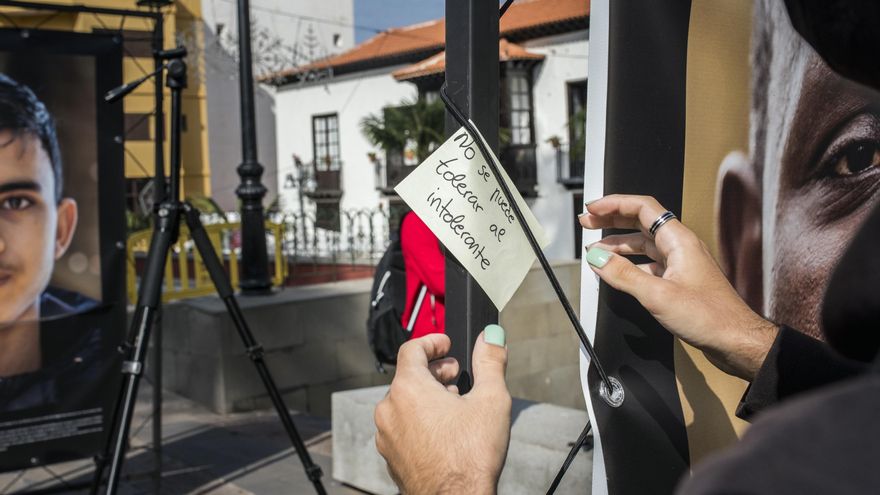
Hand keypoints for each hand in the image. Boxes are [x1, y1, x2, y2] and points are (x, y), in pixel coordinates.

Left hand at [374, 328, 511, 493]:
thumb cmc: (471, 456)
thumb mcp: (491, 400)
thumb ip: (490, 362)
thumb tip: (492, 336)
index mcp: (408, 389)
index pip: (412, 349)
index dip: (433, 341)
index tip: (447, 344)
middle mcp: (389, 409)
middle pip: (408, 376)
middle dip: (434, 371)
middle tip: (456, 375)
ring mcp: (386, 435)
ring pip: (404, 403)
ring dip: (427, 396)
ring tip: (453, 405)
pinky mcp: (390, 456)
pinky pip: (401, 426)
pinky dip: (419, 419)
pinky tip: (443, 432)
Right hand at [579, 194, 777, 379]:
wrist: (735, 340)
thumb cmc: (711, 317)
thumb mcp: (658, 295)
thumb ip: (624, 275)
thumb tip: (597, 259)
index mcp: (679, 240)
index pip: (642, 207)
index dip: (614, 204)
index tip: (593, 209)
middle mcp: (680, 247)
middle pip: (641, 222)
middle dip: (611, 220)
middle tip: (587, 223)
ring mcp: (680, 264)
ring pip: (643, 245)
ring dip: (617, 245)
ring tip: (595, 251)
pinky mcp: (679, 281)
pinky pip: (648, 264)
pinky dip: (629, 264)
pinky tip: (616, 272)